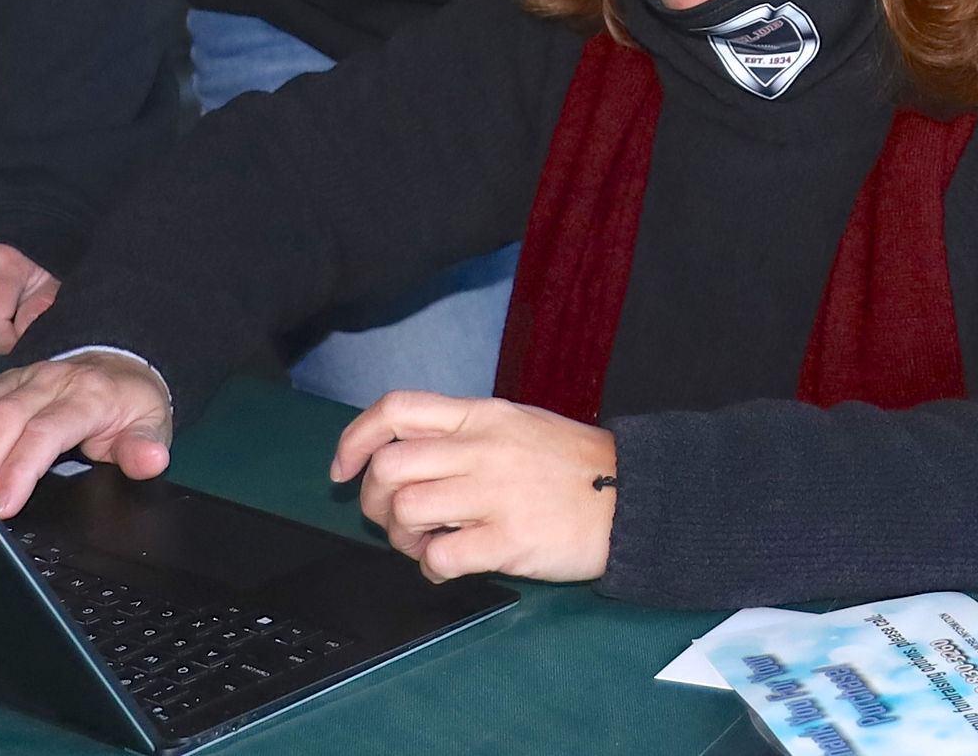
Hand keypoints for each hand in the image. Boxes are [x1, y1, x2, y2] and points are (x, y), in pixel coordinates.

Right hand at [0, 350, 173, 517]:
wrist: (118, 363)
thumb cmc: (128, 403)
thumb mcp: (153, 423)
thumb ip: (147, 445)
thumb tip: (150, 461)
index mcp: (88, 393)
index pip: (46, 429)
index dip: (19, 466)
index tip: (3, 505)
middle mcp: (48, 381)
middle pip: (2, 419)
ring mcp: (16, 378)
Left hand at [330, 392, 617, 584]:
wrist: (635, 497)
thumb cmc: (576, 467)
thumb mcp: (519, 425)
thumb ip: (465, 432)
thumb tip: (403, 452)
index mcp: (484, 414)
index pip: (397, 409)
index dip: (355, 439)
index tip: (343, 469)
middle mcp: (484, 448)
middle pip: (390, 467)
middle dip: (373, 501)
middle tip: (392, 520)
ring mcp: (496, 493)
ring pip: (406, 511)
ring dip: (402, 538)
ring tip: (426, 543)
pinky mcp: (508, 539)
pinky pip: (439, 556)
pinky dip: (432, 568)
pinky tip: (451, 566)